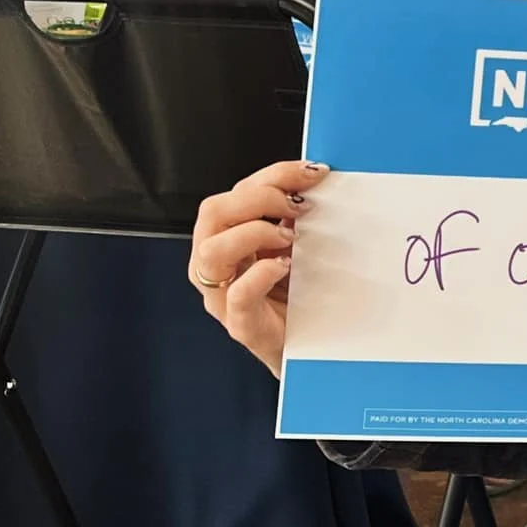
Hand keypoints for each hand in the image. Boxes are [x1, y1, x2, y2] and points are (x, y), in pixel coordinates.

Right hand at [190, 160, 327, 377]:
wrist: (309, 354)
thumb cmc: (299, 301)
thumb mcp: (297, 251)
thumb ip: (295, 222)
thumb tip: (315, 186)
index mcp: (228, 242)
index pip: (234, 194)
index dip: (272, 176)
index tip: (312, 172)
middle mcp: (217, 268)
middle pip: (212, 214)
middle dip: (259, 198)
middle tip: (299, 206)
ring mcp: (223, 299)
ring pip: (211, 252)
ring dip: (253, 233)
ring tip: (290, 238)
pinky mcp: (242, 326)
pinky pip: (237, 295)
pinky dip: (260, 274)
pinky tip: (285, 266)